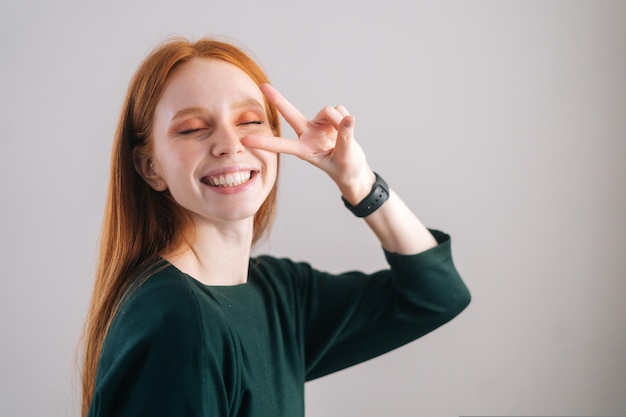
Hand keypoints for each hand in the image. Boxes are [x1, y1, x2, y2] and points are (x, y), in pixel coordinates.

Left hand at [241, 84, 375, 203]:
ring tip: (346, 136)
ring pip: (328, 111)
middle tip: (262, 86)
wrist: (354, 168)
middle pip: (290, 113)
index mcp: (303, 150)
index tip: (244, 140)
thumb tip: (348, 118)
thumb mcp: (346, 157)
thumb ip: (345, 137)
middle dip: (277, 99)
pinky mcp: (329, 118)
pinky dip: (346, 119)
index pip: (281, 145)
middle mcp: (307, 134)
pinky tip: (346, 129)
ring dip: (339, 120)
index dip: (264, 143)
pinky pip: (339, 109)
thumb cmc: (345, 168)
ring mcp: (317, 125)